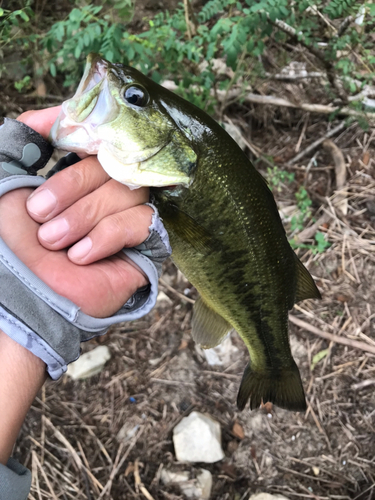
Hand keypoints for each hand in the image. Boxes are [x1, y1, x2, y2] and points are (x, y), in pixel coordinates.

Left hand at [0, 107, 153, 316]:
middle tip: (39, 216)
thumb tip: (59, 110)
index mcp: (77, 173)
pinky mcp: (143, 243)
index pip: (99, 136)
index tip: (64, 144)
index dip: (86, 136)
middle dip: (72, 188)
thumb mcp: (4, 179)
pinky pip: (139, 220)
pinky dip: (106, 235)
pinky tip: (82, 256)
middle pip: (113, 162)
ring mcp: (126, 215)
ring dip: (85, 217)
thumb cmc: (8, 239)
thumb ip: (25, 137)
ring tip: (56, 243)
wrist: (23, 294)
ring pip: (127, 189)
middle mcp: (105, 190)